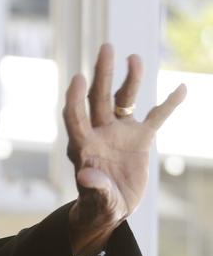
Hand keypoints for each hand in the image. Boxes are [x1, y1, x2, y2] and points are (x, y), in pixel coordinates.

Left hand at [62, 44, 185, 255]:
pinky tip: (181, 88)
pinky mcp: (140, 139)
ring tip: (134, 58)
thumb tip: (85, 176)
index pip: (75, 116)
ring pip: (124, 100)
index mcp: (83, 146)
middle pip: (98, 98)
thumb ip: (93, 189)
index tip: (78, 78)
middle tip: (106, 47)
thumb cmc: (97, 206)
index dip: (75, 98)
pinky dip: (167, 104)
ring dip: (130, 80)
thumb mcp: (97, 202)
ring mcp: (120, 133)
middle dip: (101, 73)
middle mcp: (99, 133)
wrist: (112, 208)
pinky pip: (156, 117)